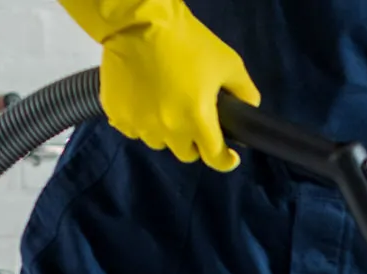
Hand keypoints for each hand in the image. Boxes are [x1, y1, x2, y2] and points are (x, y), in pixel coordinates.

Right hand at [58, 0, 258, 169]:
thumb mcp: (228, 63)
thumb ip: (245, 91)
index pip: (214, 158)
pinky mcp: (116, 112)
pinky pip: (131, 129)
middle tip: (195, 121)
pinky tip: (144, 104)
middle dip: (194, 142)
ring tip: (167, 109)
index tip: (229, 155)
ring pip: (158, 142)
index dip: (225, 160)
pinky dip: (140, 122)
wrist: (138, 21)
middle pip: (185, 153)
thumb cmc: (187, 41)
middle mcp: (168, 129)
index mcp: (197, 119)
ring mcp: (139, 122)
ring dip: (166, 132)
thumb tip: (250, 108)